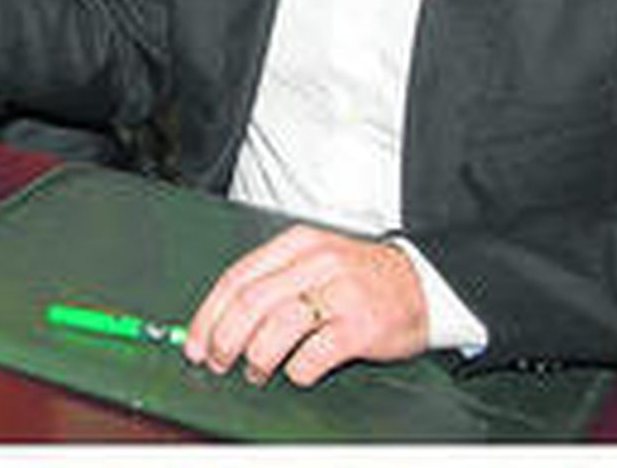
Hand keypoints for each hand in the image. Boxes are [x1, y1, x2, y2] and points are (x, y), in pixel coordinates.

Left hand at [182, 225, 428, 387]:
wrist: (421, 283)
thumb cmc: (359, 279)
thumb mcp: (313, 262)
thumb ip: (271, 281)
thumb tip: (219, 318)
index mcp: (296, 244)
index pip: (236, 277)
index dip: (208, 315)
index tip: (195, 342)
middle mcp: (316, 262)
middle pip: (250, 302)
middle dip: (224, 339)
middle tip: (218, 362)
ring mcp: (339, 293)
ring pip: (276, 327)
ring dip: (256, 358)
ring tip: (255, 371)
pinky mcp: (360, 326)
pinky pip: (313, 354)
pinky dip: (296, 370)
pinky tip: (297, 372)